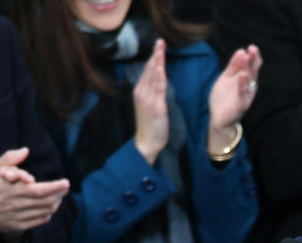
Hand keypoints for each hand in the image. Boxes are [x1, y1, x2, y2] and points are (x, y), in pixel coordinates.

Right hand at [0, 149, 69, 242]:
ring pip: (46, 211)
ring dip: (56, 203)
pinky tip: (50, 206)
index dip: (56, 187)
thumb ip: (9, 159)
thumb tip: (25, 150)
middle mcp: (16, 204)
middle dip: (60, 193)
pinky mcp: (18, 226)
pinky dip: (49, 213)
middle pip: (47, 200)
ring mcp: (18, 216)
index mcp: (12, 190)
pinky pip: (41, 220)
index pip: (40, 190)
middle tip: (65, 187)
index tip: (65, 182)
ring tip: (59, 195)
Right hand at [133, 39, 168, 163]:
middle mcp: (142, 92)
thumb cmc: (150, 125)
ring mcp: (148, 99)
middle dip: (155, 55)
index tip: (158, 47)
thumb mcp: (150, 106)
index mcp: (140, 91)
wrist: (146, 142)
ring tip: (161, 49)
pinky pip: (158, 89)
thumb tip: (159, 82)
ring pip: (153, 76)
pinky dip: (159, 77)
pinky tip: (161, 67)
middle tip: (160, 41)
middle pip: (149, 70)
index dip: (153, 58)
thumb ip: (153, 93)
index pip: (147, 71)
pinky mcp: (156, 106)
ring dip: (157, 61)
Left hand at [207, 44, 261, 152]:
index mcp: (245, 80)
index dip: (252, 57)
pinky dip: (242, 84)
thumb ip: (233, 67)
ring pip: (249, 81)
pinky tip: (242, 75)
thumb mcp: (226, 79)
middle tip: (253, 49)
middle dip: (253, 60)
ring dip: (248, 69)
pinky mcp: (242, 104)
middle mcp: (248, 87)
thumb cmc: (223, 98)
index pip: (250, 67)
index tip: (251, 47)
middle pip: (252, 72)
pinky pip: (243, 93)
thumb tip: (241, 51)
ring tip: (246, 57)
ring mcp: (246, 96)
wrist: (219, 118)